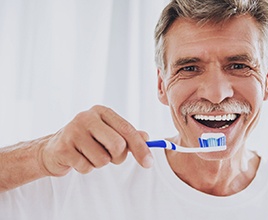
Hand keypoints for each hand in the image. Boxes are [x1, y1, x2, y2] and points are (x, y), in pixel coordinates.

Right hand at [38, 105, 152, 175]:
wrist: (54, 149)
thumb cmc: (87, 140)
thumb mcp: (108, 133)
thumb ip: (128, 135)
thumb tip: (147, 138)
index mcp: (101, 111)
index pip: (127, 129)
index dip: (141, 148)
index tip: (149, 163)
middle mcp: (86, 117)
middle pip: (118, 145)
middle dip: (118, 157)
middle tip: (110, 156)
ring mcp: (73, 131)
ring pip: (103, 160)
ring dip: (100, 163)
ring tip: (89, 155)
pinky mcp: (63, 148)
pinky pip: (87, 167)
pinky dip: (86, 168)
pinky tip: (78, 159)